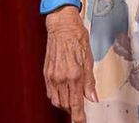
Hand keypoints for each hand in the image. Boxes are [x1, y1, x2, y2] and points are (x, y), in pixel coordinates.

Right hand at [43, 5, 97, 121]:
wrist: (61, 26)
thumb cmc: (77, 37)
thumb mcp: (89, 58)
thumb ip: (90, 81)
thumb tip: (93, 97)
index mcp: (75, 74)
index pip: (76, 103)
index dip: (79, 116)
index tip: (81, 122)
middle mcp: (61, 78)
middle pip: (66, 104)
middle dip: (74, 109)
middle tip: (81, 109)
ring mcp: (52, 76)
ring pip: (57, 101)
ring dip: (65, 104)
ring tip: (73, 100)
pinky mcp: (46, 74)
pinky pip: (50, 93)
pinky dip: (57, 97)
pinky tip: (63, 93)